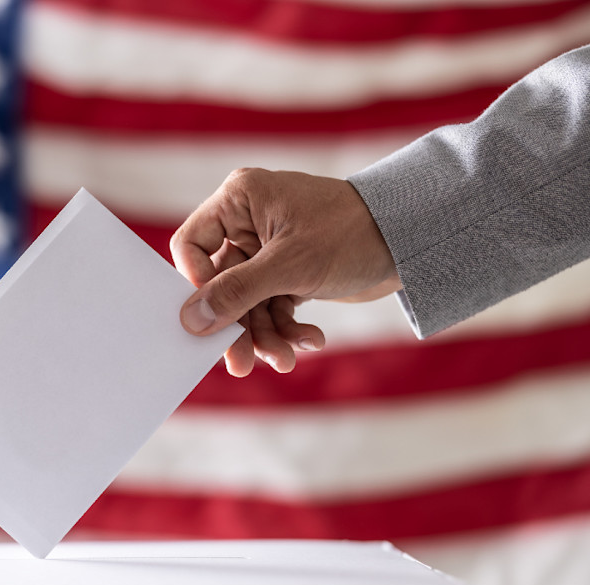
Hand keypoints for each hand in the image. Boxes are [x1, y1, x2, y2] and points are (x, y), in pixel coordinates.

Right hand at [170, 169, 400, 375]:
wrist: (413, 241)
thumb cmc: (351, 234)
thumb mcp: (288, 266)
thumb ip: (235, 293)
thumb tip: (190, 320)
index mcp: (239, 200)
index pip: (191, 246)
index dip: (196, 285)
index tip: (212, 317)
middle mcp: (248, 222)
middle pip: (220, 284)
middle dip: (237, 326)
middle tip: (241, 364)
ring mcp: (269, 249)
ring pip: (247, 303)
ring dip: (266, 335)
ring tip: (286, 359)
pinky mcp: (289, 272)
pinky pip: (272, 307)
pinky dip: (287, 328)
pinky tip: (310, 341)